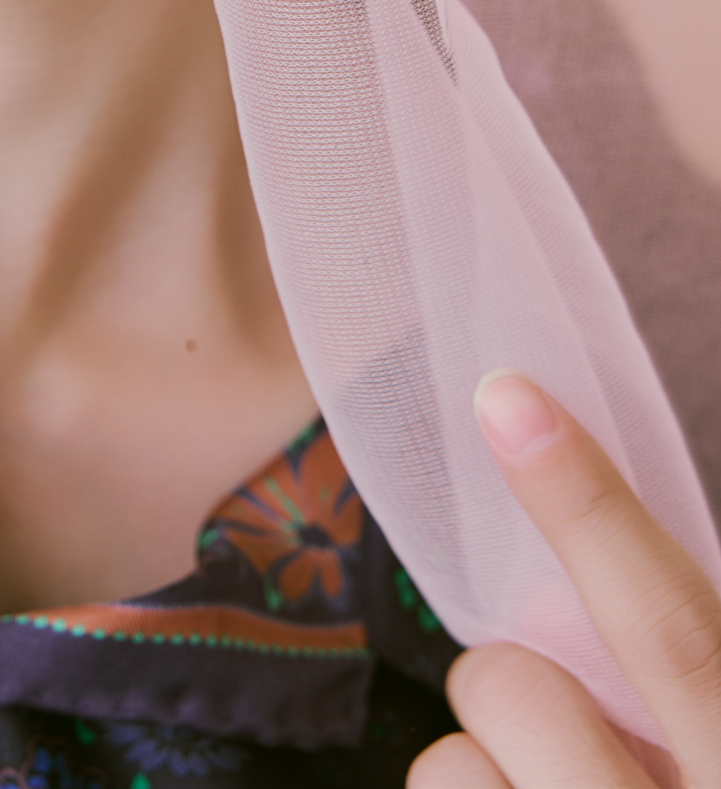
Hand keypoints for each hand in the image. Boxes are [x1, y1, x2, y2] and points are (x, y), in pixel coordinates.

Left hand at [408, 372, 720, 787]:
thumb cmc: (707, 780)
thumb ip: (688, 668)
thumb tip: (594, 561)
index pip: (672, 629)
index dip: (587, 505)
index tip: (507, 393)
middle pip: (513, 687)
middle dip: (514, 684)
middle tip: (576, 730)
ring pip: (448, 766)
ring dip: (487, 775)